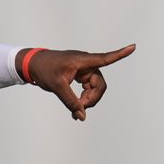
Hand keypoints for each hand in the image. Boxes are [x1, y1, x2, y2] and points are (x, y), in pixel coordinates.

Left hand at [17, 44, 135, 120]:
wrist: (31, 64)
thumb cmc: (44, 69)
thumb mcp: (57, 86)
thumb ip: (70, 101)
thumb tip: (82, 116)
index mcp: (82, 60)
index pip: (105, 58)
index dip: (120, 54)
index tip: (133, 47)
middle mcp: (85, 63)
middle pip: (99, 84)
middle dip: (92, 98)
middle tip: (80, 110)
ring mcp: (82, 69)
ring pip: (93, 88)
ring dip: (87, 100)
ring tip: (75, 112)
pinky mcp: (78, 75)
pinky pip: (86, 89)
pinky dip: (82, 99)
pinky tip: (76, 110)